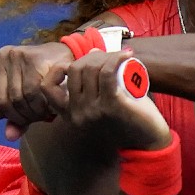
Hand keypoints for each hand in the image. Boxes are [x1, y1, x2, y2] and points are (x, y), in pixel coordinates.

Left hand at [0, 42, 73, 140]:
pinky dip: (41, 106)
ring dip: (33, 113)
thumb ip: (15, 117)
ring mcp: (16, 56)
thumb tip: (9, 136)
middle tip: (35, 119)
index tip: (11, 116)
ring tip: (44, 114)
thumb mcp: (25, 98)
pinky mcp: (32, 58)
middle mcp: (2, 58)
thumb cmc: (44, 76)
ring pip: (17, 99)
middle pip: (2, 101)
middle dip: (20, 117)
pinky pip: (32, 93)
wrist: (68, 57)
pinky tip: (50, 107)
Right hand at [40, 50, 170, 150]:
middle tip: (109, 58)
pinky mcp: (111, 106)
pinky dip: (116, 59)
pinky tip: (126, 55)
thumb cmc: (126, 121)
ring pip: (91, 69)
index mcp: (69, 115)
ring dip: (106, 56)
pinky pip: (108, 73)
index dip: (58, 70)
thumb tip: (92, 52)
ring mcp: (92, 110)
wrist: (147, 142)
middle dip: (91, 57)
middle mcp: (76, 114)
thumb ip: (92, 86)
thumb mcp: (100, 106)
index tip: (76, 64)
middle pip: (75, 69)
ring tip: (120, 58)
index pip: (47, 88)